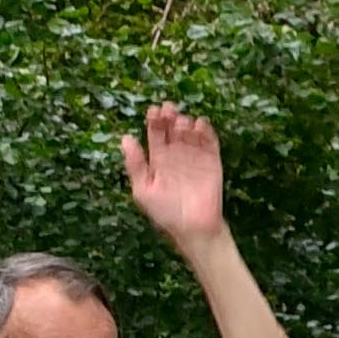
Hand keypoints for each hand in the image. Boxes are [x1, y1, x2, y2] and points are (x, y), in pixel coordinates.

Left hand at [118, 102, 230, 254]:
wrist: (193, 228)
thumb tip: (125, 138)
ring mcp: (195, 158)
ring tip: (182, 122)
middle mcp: (176, 155)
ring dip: (186, 123)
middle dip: (170, 117)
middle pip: (172, 130)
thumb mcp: (142, 189)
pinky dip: (207, 132)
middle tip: (169, 108)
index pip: (155, 134)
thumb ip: (135, 164)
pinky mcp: (213, 163)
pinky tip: (201, 124)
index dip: (154, 121)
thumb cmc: (165, 212)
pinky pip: (210, 143)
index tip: (153, 110)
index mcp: (157, 160)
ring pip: (190, 133)